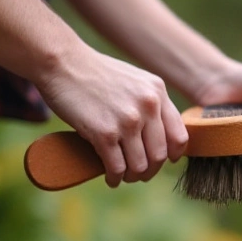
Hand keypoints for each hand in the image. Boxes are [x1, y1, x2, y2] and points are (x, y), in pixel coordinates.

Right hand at [36, 43, 188, 187]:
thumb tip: (158, 133)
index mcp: (158, 92)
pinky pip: (117, 167)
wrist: (61, 62)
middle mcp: (148, 106)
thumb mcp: (134, 80)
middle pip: (159, 156)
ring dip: (132, 176)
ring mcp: (127, 121)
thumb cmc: (94, 73)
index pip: (179, 136)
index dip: (172, 155)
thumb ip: (150, 101)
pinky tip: (110, 178)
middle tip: (139, 173)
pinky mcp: (104, 133)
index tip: (164, 161)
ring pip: (140, 166)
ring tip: (123, 176)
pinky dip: (114, 178)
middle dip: (150, 170)